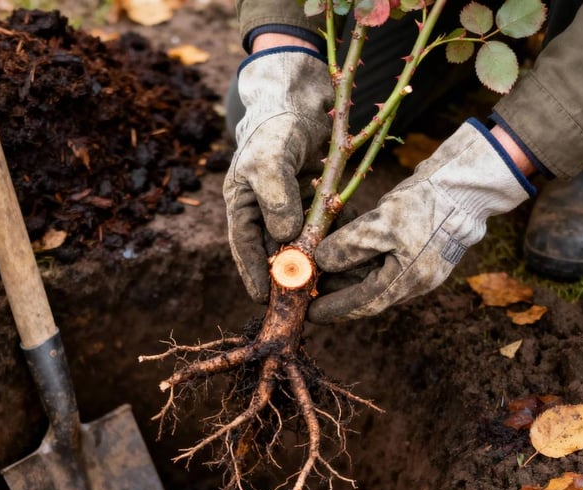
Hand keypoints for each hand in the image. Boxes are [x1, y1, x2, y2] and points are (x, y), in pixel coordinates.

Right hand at [224, 47, 332, 302]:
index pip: (244, 246)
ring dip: (308, 261)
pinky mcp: (309, 198)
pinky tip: (341, 253)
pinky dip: (327, 238)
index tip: (264, 299)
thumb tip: (285, 239)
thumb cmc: (277, 124)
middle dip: (284, 274)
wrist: (301, 96)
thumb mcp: (271, 160)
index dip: (254, 274)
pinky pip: (317, 225)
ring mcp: (286, 204)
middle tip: (297, 300)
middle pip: (270, 249)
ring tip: (321, 286)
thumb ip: (275, 200)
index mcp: (240, 202)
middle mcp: (261, 208)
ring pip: (295, 242)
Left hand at [308, 119, 535, 323]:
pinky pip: (380, 254)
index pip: (363, 304)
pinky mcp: (415, 244)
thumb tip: (319, 263)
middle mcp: (412, 278)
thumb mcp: (382, 224)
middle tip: (305, 281)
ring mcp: (415, 262)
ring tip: (316, 257)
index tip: (310, 312)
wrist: (467, 181)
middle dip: (334, 286)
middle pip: (365, 290)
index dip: (334, 309)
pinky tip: (340, 234)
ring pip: (370, 271)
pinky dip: (358, 248)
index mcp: (407, 281)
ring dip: (343, 265)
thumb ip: (349, 247)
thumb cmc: (427, 204)